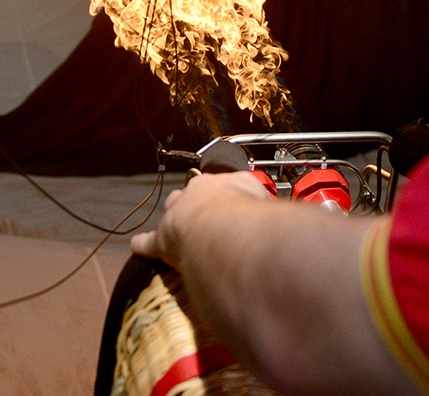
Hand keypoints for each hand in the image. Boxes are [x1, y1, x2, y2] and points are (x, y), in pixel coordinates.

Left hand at [132, 170, 276, 264]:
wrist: (224, 230)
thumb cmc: (252, 217)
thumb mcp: (272, 207)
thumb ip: (274, 213)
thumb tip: (289, 225)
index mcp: (228, 182)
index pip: (230, 184)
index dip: (234, 196)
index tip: (238, 203)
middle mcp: (200, 192)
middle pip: (195, 192)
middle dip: (198, 201)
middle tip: (206, 214)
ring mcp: (178, 214)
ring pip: (172, 209)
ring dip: (175, 217)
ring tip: (178, 225)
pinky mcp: (163, 240)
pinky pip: (149, 241)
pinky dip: (144, 244)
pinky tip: (138, 246)